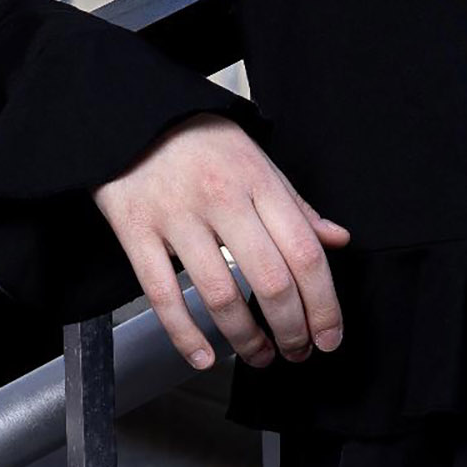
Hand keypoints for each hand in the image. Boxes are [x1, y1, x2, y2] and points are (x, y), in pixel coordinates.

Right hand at [91, 111, 351, 371]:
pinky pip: (163, 295)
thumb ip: (296, 204)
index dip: (324, 304)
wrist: (131, 111)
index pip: (305, 253)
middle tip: (297, 352)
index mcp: (257, 179)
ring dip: (246, 339)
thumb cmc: (197, 138)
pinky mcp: (137, 231)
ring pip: (220, 295)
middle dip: (292, 330)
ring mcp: (176, 216)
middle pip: (270, 280)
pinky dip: (185, 335)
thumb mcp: (255, 158)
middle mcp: (221, 198)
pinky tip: (204, 355)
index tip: (329, 335)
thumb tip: (336, 240)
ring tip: (258, 354)